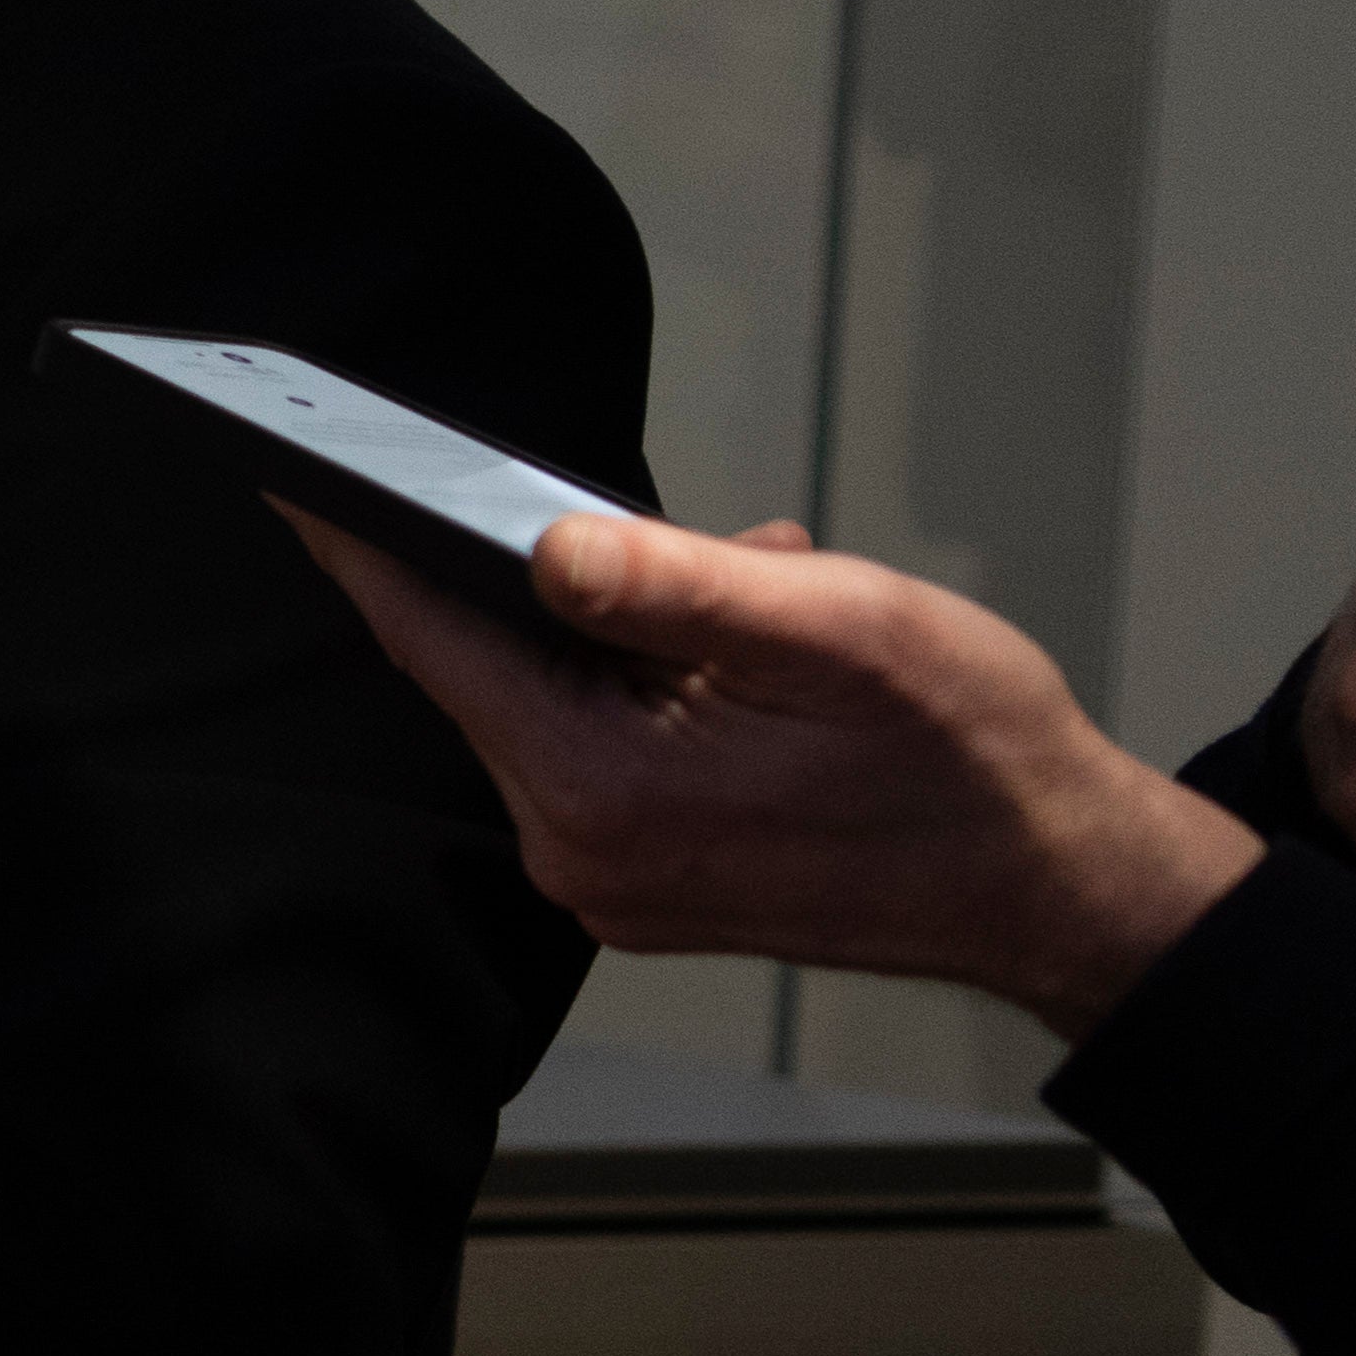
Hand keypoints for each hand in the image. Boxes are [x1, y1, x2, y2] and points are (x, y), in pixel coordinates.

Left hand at [284, 505, 1258, 1045]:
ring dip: (622, 629)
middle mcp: (581, 852)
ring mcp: (613, 877)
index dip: (364, 545)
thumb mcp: (836, 630)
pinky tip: (750, 654)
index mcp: (602, 790)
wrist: (1062, 883)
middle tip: (651, 528)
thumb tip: (545, 541)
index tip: (293, 472)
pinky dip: (651, 681)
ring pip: (554, 702)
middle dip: (549, 579)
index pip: (435, 640)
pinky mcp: (650, 876)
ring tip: (753, 596)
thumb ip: (678, 584)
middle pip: (489, 671)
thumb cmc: (970, 756)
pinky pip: (603, 746)